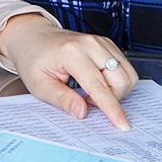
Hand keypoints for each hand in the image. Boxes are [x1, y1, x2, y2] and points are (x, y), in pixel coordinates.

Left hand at [0, 14, 135, 129]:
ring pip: (127, 74)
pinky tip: (98, 83)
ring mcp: (101, 42)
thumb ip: (61, 99)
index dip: (111, 108)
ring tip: (92, 93)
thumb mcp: (39, 84)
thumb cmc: (34, 58)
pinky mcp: (107, 44)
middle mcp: (91, 44)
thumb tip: (82, 112)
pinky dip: (116, 81)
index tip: (121, 124)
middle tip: (88, 101)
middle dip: (112, 99)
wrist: (33, 37)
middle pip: (120, 80)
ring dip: (116, 91)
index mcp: (72, 53)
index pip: (98, 86)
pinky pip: (125, 67)